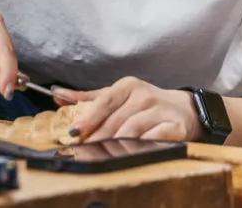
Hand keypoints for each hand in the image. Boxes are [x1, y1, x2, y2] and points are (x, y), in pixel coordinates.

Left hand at [53, 77, 200, 142]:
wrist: (184, 109)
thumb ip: (88, 98)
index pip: (104, 102)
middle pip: (116, 119)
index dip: (88, 118)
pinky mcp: (175, 126)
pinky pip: (155, 137)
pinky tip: (130, 152)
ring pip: (133, 129)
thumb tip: (57, 95)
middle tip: (84, 151)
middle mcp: (144, 95)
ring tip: (102, 155)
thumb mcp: (117, 96)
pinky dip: (141, 145)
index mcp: (128, 86)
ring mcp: (160, 110)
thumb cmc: (145, 104)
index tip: (74, 132)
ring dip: (115, 144)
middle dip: (97, 137)